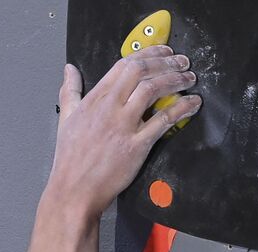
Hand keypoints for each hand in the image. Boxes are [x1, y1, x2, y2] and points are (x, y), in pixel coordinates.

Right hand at [47, 47, 199, 218]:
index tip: (163, 52)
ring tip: (189, 78)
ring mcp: (123, 127)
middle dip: (166, 62)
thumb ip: (70, 91)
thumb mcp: (65, 119)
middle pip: (141, 71)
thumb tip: (69, 70)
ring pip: (153, 90)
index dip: (148, 53)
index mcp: (94, 100)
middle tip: (182, 62)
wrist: (73, 192)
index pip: (124, 64)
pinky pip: (163, 120)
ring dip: (176, 79)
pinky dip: (181, 108)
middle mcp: (109, 108)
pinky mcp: (136, 146)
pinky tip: (191, 103)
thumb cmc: (69, 161)